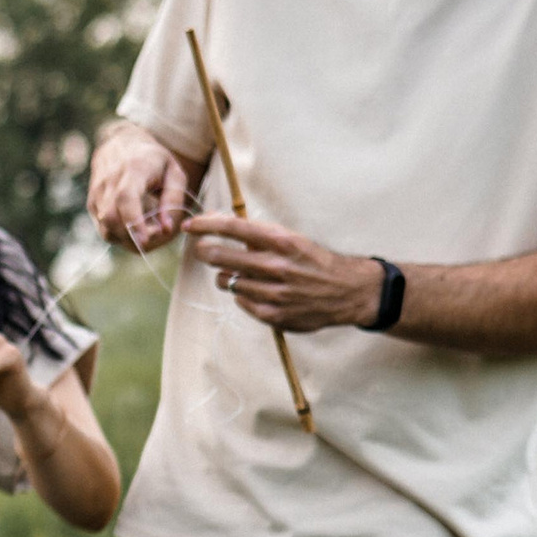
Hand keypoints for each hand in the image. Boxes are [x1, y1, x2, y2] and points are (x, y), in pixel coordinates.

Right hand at [87, 124, 199, 254]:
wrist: (122, 144)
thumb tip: (166, 229)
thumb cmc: (154, 161)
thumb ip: (173, 200)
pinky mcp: (92, 204)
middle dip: (134, 237)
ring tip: (147, 231)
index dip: (133, 222)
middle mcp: (109, 181)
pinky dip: (120, 236)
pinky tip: (135, 228)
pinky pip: (104, 230)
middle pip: (112, 218)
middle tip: (156, 235)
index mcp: (132, 169)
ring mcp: (97, 194)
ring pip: (106, 229)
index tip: (145, 241)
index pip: (125, 198)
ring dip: (128, 239)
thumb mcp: (175, 174)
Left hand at [184, 212, 385, 329]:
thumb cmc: (314, 261)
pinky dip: (242, 294)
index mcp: (281, 241)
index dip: (206, 225)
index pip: (233, 228)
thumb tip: (219, 223)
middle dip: (206, 252)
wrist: (347, 291)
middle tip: (204, 251)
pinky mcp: (273, 314)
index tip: (190, 225)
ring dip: (225, 276)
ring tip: (238, 273)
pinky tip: (255, 290)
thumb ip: (258, 235)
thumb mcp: (291, 239)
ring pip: (226, 281)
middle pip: (220, 257)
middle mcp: (275, 266)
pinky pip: (240, 301)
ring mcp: (273, 292)